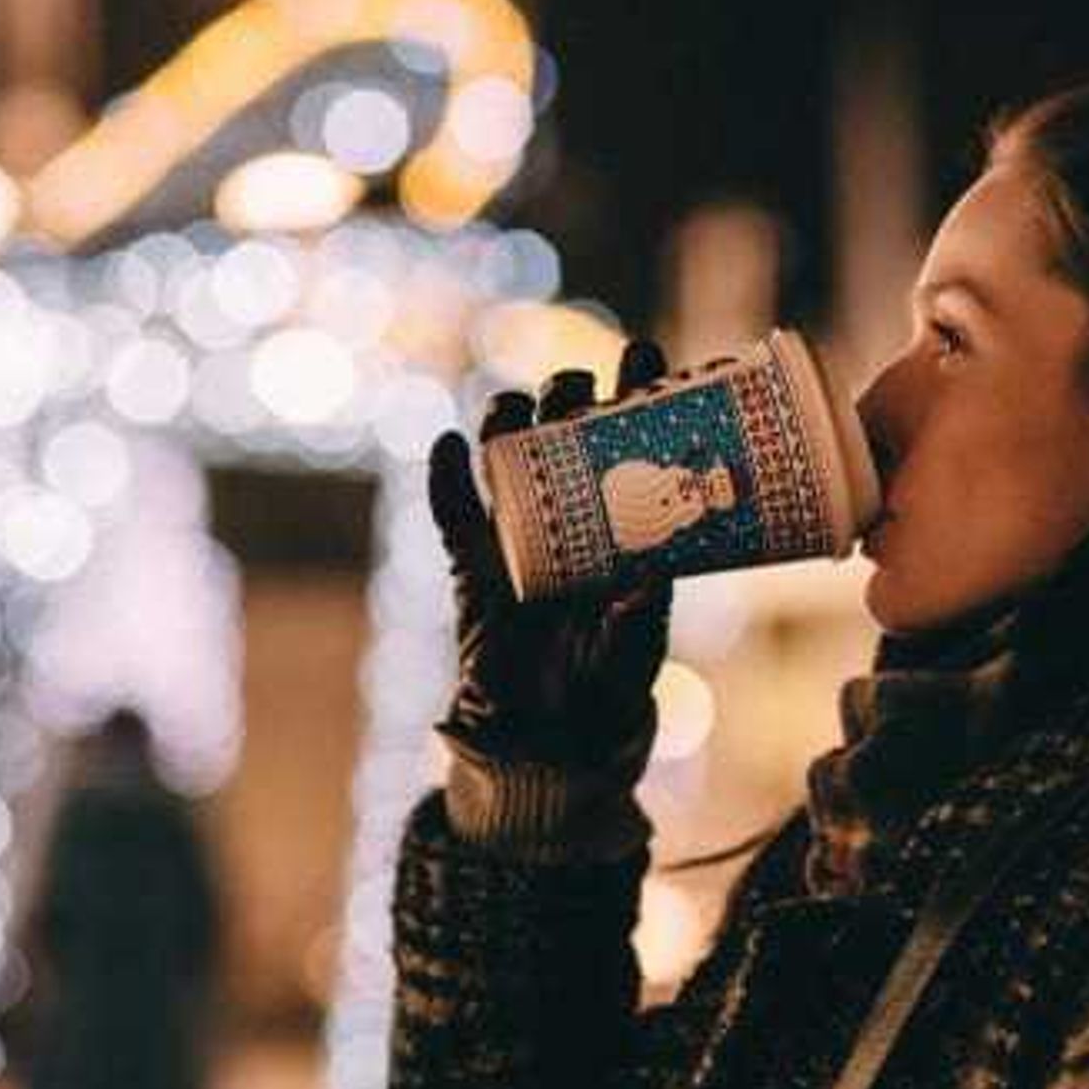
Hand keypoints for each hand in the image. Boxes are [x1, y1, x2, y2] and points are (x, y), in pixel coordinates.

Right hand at [428, 338, 673, 768]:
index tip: (643, 354)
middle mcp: (569, 516)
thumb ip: (635, 621)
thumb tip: (642, 583)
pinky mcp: (473, 567)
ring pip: (507, 458)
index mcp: (622, 524)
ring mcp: (517, 536)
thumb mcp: (632, 652)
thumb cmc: (607, 684)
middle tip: (579, 388)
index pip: (631, 443)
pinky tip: (447, 447)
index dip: (635, 394)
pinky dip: (445, 479)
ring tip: (514, 407)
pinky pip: (452, 515)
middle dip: (569, 397)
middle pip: (564, 434)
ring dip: (508, 424)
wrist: (551, 734)